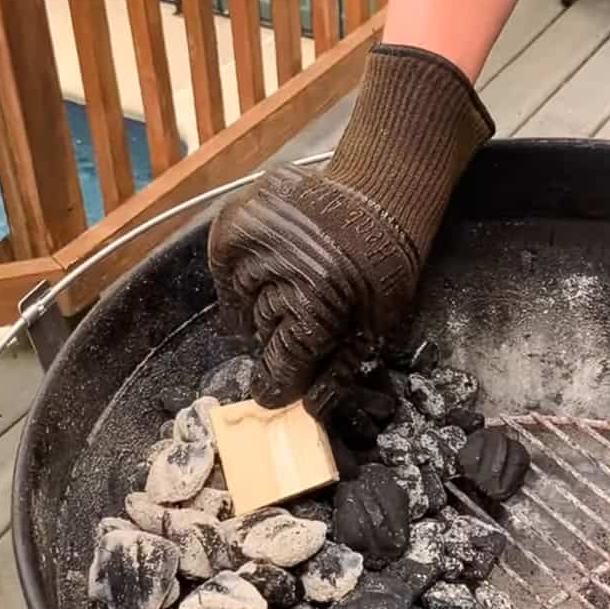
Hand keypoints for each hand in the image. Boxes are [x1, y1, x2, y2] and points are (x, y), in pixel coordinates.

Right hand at [208, 45, 492, 413]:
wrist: (381, 200)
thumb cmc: (386, 269)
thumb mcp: (374, 327)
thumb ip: (336, 368)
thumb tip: (304, 408)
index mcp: (315, 304)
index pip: (280, 362)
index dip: (279, 380)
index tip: (275, 388)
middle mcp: (276, 271)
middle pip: (258, 331)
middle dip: (276, 334)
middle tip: (303, 318)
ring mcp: (253, 239)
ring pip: (237, 299)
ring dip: (256, 303)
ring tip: (290, 286)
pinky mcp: (238, 217)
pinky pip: (223, 264)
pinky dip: (238, 274)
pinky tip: (268, 269)